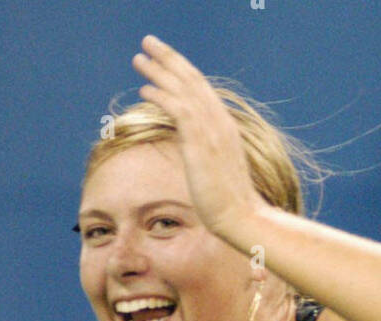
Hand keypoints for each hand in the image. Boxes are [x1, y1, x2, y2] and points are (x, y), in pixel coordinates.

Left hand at [132, 34, 263, 240]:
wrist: (242, 217)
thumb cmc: (231, 203)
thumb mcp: (219, 170)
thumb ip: (207, 152)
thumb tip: (194, 152)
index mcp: (225, 126)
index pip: (202, 89)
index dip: (182, 70)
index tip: (165, 59)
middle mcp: (220, 122)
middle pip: (191, 80)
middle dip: (168, 58)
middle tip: (148, 42)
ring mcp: (212, 130)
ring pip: (182, 89)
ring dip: (159, 71)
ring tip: (139, 58)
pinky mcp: (201, 142)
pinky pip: (178, 108)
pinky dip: (161, 95)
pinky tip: (144, 89)